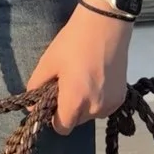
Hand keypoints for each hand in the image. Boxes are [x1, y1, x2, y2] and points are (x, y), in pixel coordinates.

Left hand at [27, 3, 132, 134]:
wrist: (105, 26)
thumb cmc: (72, 43)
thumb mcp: (48, 62)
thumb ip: (36, 87)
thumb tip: (32, 107)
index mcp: (76, 101)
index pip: (61, 127)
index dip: (53, 117)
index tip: (50, 101)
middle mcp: (96, 109)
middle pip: (75, 120)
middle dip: (68, 108)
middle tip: (65, 83)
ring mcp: (111, 105)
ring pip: (90, 114)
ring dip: (83, 104)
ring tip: (81, 77)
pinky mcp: (122, 98)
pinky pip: (102, 106)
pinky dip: (96, 98)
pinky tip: (95, 78)